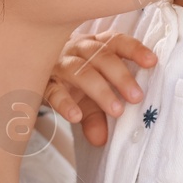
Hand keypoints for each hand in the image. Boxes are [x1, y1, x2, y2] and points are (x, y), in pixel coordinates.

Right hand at [43, 31, 155, 147]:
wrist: (30, 68)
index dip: (134, 50)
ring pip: (81, 70)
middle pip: (102, 56)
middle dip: (121, 76)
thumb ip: (97, 114)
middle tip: (136, 97)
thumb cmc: (70, 78)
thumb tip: (101, 140)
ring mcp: (59, 63)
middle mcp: (78, 49)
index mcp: (96, 45)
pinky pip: (53, 90)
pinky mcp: (42, 80)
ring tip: (116, 110)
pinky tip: (75, 116)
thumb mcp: (88, 94)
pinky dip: (65, 102)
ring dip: (100, 90)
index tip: (152, 62)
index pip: (117, 42)